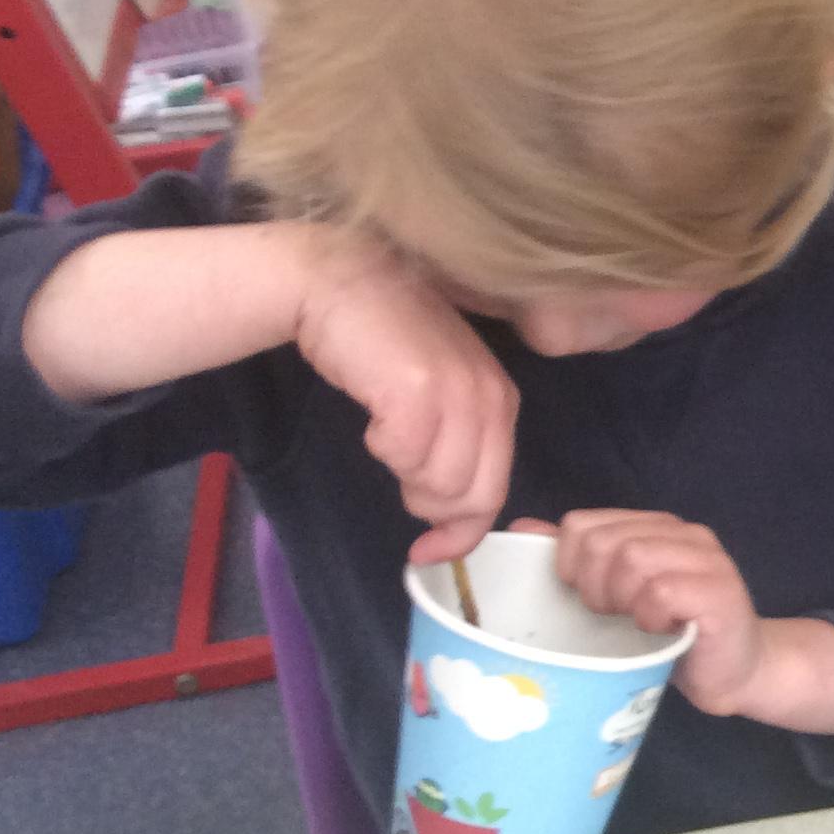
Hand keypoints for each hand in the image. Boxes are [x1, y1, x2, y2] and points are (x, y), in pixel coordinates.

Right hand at [293, 234, 517, 563]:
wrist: (333, 279)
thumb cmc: (378, 340)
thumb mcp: (436, 390)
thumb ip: (454, 444)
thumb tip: (447, 522)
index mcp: (501, 398)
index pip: (496, 489)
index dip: (462, 532)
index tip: (427, 553)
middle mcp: (490, 395)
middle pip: (472, 496)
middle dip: (430, 506)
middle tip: (397, 472)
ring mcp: (459, 391)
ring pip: (439, 485)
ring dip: (403, 473)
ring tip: (386, 429)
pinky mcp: (419, 390)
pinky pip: (404, 457)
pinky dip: (381, 447)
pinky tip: (373, 413)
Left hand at [514, 513, 833, 734]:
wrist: (735, 672)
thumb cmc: (670, 636)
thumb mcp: (616, 596)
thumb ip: (576, 558)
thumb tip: (521, 529)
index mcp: (653, 526)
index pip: (582, 524)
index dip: (570, 566)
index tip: (588, 598)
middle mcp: (681, 532)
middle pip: (603, 542)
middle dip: (594, 588)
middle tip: (614, 616)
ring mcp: (705, 559)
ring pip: (631, 560)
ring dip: (623, 602)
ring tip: (639, 623)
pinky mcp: (720, 591)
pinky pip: (662, 592)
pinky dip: (651, 617)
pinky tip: (662, 631)